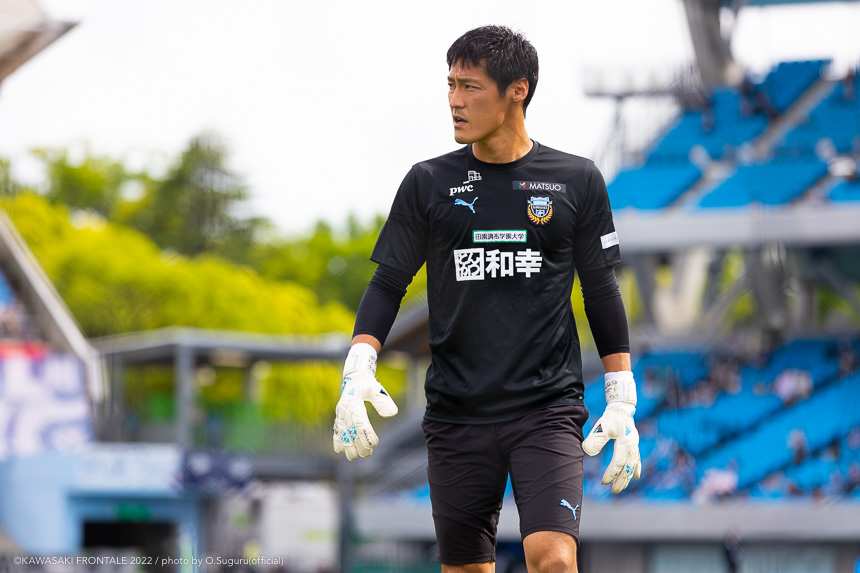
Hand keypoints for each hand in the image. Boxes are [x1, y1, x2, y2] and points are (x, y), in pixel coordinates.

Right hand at [333, 344, 397, 459]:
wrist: (354, 379)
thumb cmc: (367, 385)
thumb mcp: (376, 388)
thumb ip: (383, 401)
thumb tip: (391, 413)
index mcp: (353, 402)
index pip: (360, 421)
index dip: (366, 434)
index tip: (374, 443)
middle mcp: (344, 410)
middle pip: (350, 431)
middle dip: (358, 444)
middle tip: (367, 454)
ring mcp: (340, 414)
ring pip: (341, 433)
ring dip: (347, 446)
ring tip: (354, 456)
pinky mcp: (338, 418)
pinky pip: (336, 430)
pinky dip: (337, 440)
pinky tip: (340, 450)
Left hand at [582, 371, 641, 492]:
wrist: (621, 408)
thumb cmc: (610, 418)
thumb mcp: (601, 427)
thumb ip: (595, 439)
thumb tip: (587, 451)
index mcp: (625, 442)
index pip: (618, 462)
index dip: (611, 473)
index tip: (603, 482)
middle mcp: (632, 445)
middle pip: (628, 467)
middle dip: (621, 480)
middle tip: (614, 491)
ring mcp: (635, 445)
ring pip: (633, 465)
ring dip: (628, 477)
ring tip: (621, 488)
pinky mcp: (634, 444)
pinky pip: (637, 459)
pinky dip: (637, 468)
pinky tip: (637, 476)